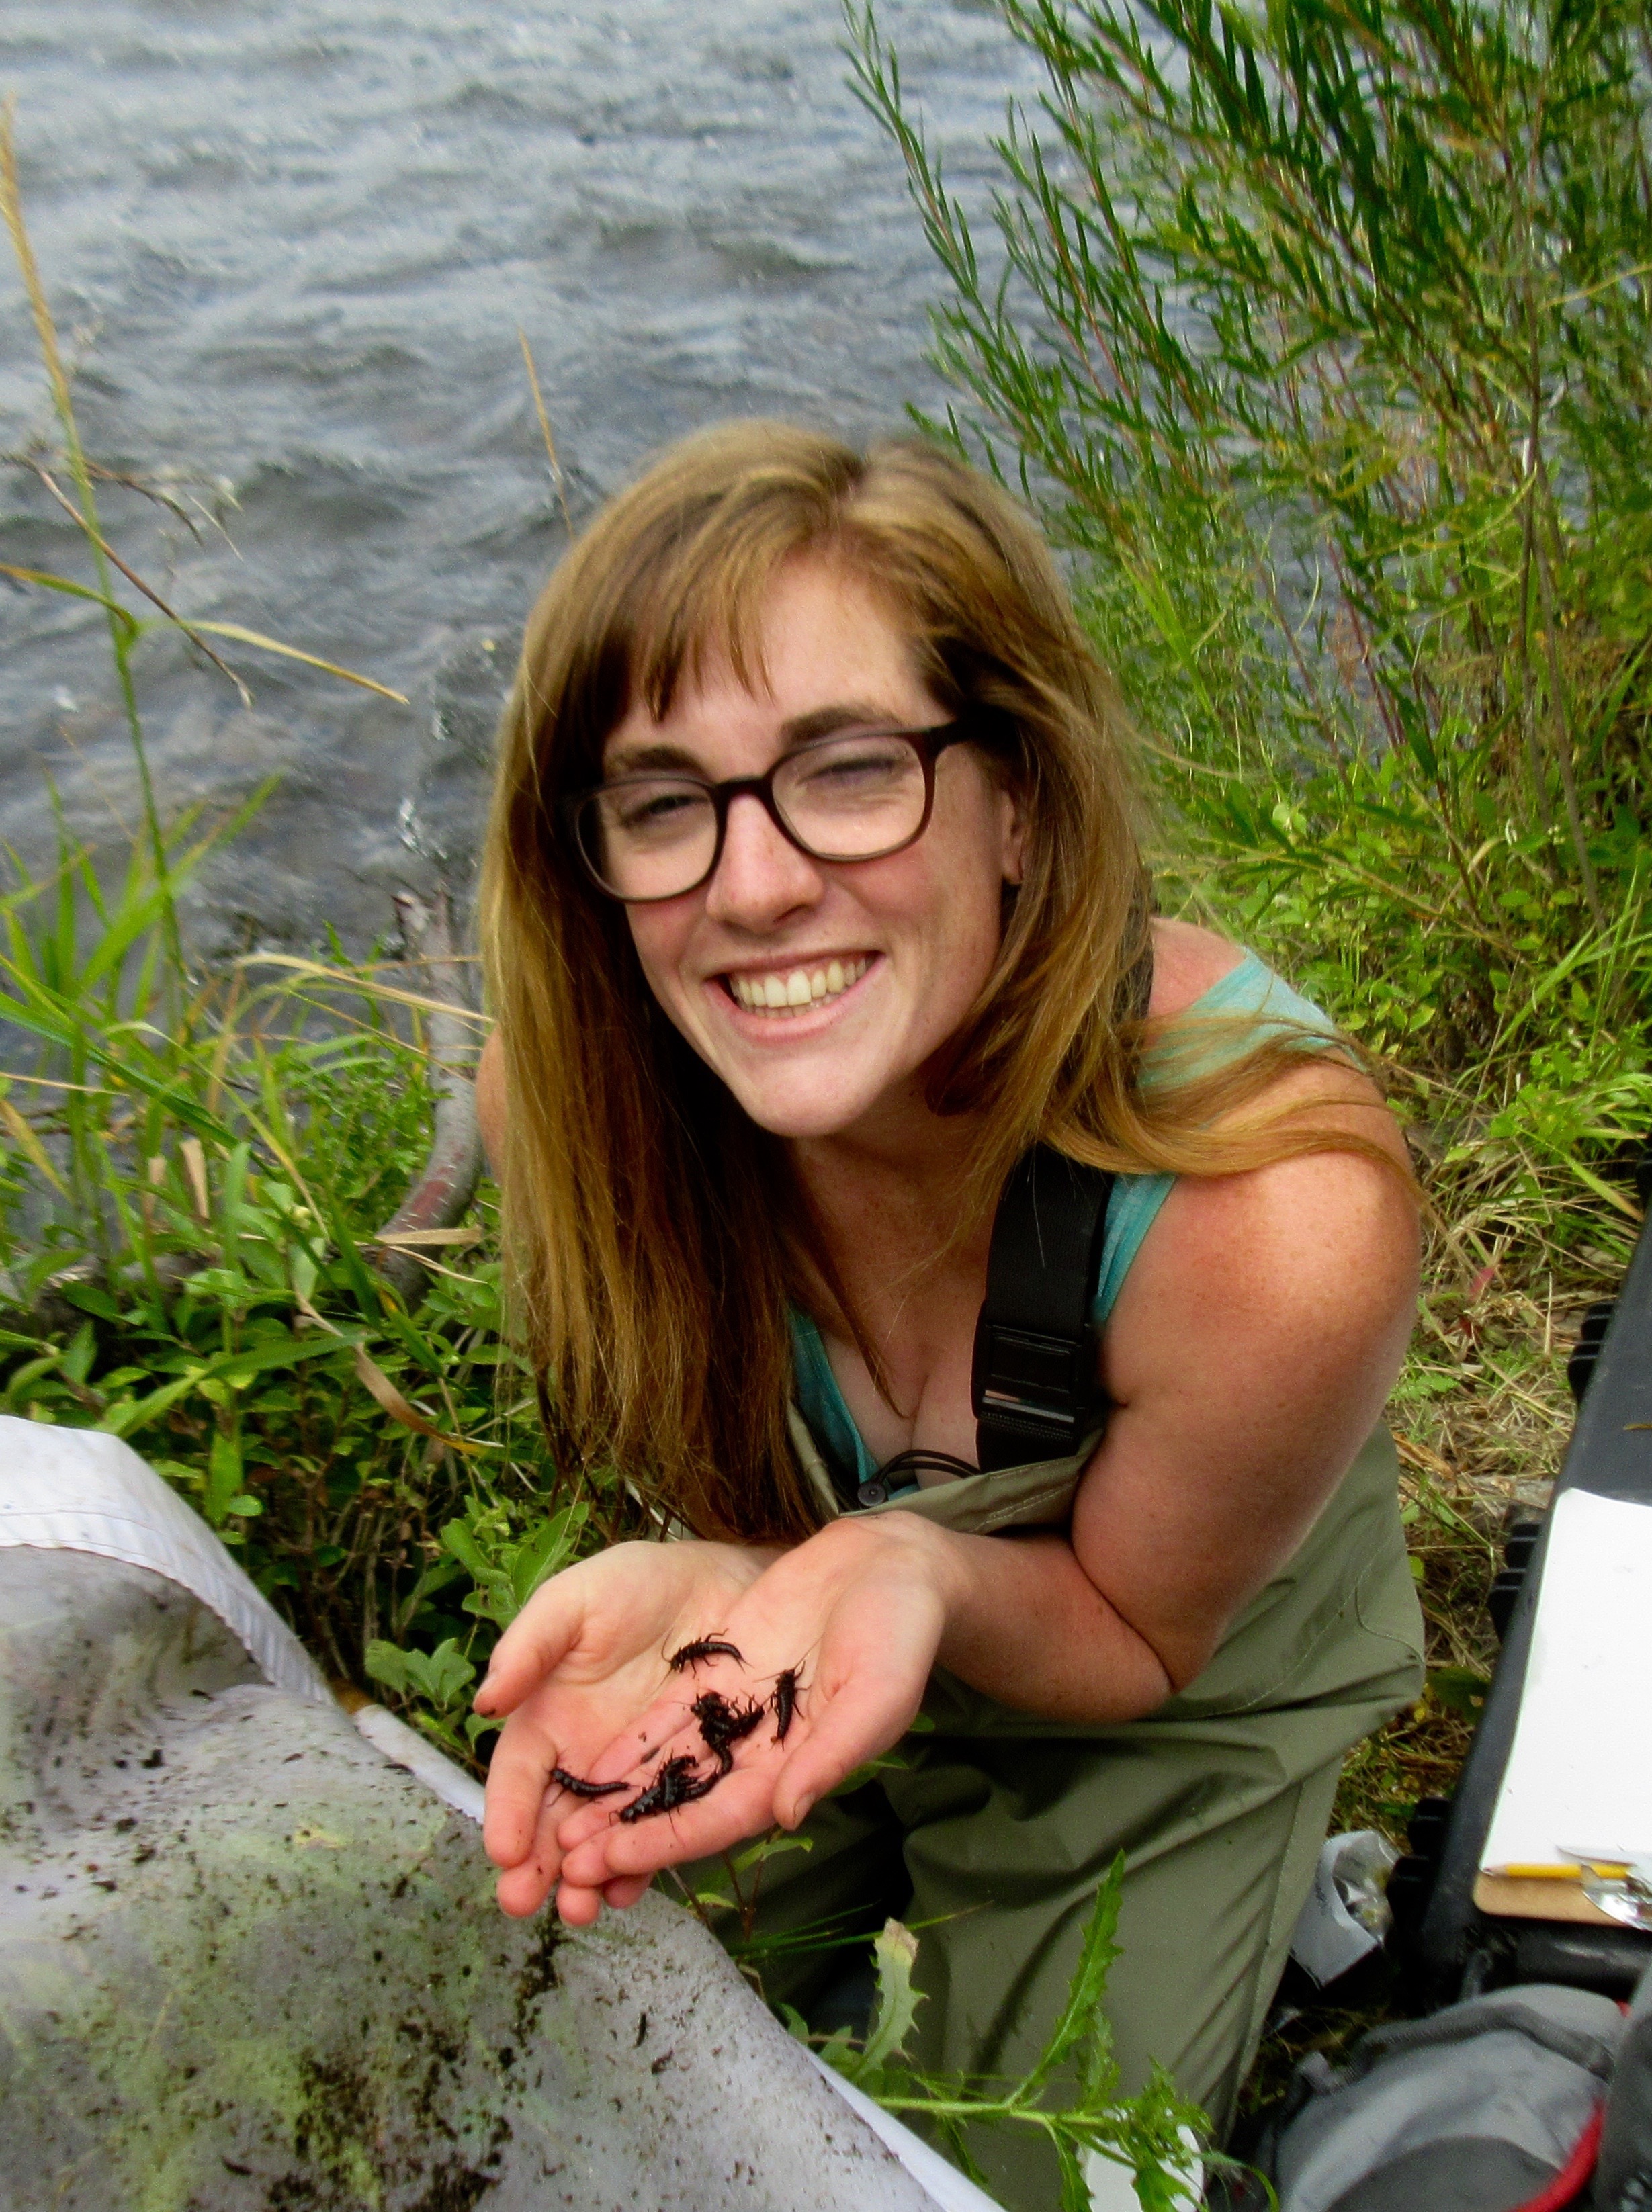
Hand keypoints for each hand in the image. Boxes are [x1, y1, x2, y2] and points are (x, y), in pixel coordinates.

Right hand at [478, 1537, 771, 1915]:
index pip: (519, 1775)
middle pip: (553, 1822)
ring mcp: (633, 1775)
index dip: (507, 1813)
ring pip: (602, 1837)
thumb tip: (486, 1701)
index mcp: (547, 1716)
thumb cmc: (637, 1585)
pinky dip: (643, 1860)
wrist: (723, 1584)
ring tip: (582, 1909)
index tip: (503, 1851)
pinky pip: (659, 1827)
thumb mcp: (575, 1601)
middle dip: (538, 1866)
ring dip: (588, 1876)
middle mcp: (584, 1756)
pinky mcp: (681, 1781)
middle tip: (528, 1904)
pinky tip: (633, 1886)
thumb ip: (530, 1645)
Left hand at [549, 1512, 958, 1925]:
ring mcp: (731, 1715)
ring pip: (665, 1768)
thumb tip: (786, 1815)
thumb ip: (832, 1754)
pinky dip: (629, 1746)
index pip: (722, 1817)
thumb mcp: (878, 1694)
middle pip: (682, 1804)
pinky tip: (585, 1764)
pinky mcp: (715, 1677)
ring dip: (617, 1799)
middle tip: (564, 1862)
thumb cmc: (899, 1634)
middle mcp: (757, 1752)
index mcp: (797, 1767)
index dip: (667, 1841)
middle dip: (627, 1833)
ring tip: (561, 1829)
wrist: (887, 1568)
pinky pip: (665, 1719)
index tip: (613, 1860)